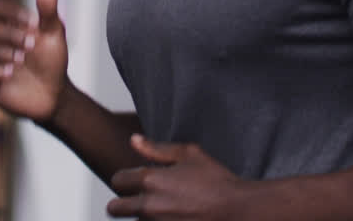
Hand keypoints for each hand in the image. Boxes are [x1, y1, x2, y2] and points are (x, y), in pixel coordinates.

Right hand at [0, 0, 68, 122]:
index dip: (12, 13)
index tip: (35, 24)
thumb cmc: (52, 60)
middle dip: (6, 34)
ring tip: (19, 61)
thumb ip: (48, 4)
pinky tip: (10, 74)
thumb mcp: (54, 31)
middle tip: (30, 45)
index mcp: (7, 24)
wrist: (54, 95)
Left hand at [107, 136, 249, 219]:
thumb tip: (134, 140)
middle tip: (136, 200)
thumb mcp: (190, 154)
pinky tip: (171, 216)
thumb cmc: (217, 181)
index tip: (134, 181)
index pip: (117, 180)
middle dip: (122, 203)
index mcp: (150, 180)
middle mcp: (148, 205)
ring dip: (142, 216)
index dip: (125, 180)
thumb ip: (157, 148)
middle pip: (114, 208)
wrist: (238, 211)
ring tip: (163, 209)